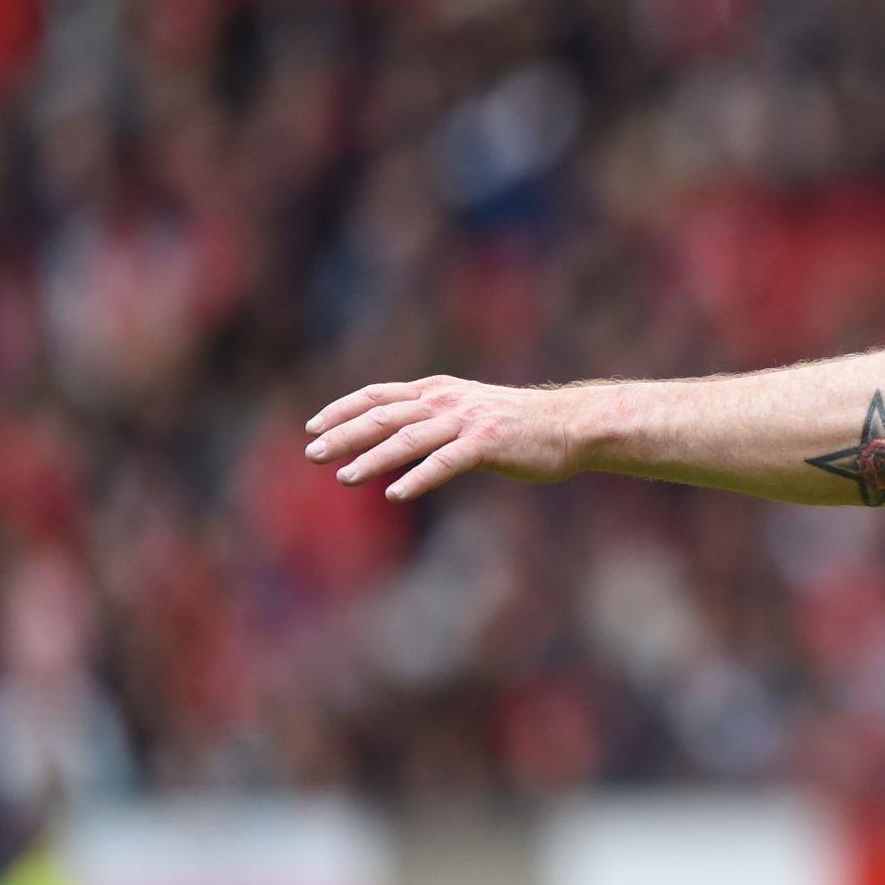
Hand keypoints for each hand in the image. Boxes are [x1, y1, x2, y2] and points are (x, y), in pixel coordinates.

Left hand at [304, 375, 584, 500]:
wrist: (571, 425)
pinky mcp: (488, 443)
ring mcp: (468, 421)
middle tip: (313, 455)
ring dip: (373, 458)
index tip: (313, 427)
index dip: (343, 410)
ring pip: (408, 438)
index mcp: (439, 390)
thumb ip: (435, 419)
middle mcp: (448, 401)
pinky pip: (445, 462)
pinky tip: (396, 494)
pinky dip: (419, 478)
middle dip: (344, 435)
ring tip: (344, 477)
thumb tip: (398, 437)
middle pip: (384, 415)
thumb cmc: (522, 425)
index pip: (379, 395)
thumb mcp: (470, 412)